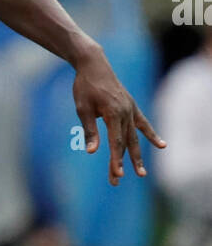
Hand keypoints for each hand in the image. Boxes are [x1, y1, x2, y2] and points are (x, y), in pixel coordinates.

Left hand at [73, 46, 165, 184]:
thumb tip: (92, 151)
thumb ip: (90, 130)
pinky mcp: (131, 106)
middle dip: (122, 163)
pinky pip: (143, 123)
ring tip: (141, 173)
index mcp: (113, 113)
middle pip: (125, 143)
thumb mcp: (82, 108)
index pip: (115, 142)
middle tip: (118, 181)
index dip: (116, 160)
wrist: (94, 64)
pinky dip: (151, 135)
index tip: (117, 175)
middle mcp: (126, 112)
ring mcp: (131, 109)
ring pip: (134, 137)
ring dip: (136, 156)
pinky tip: (162, 145)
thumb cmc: (85, 86)